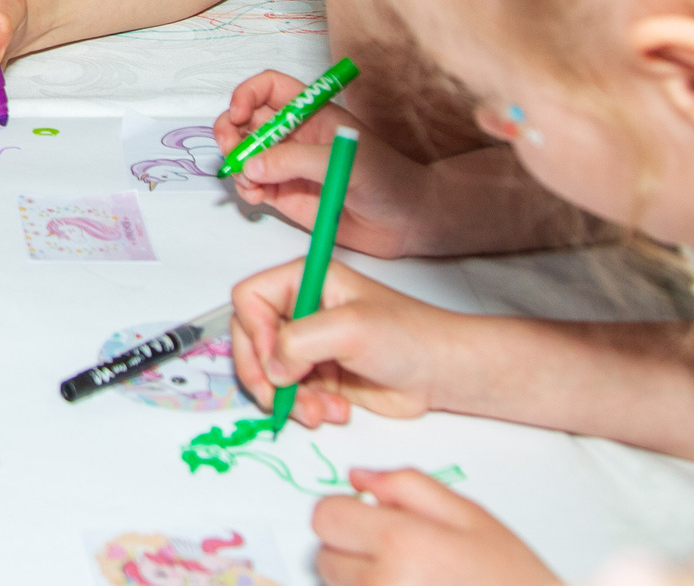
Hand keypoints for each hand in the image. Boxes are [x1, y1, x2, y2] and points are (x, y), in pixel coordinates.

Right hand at [217, 73, 436, 257]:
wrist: (406, 223)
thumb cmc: (388, 180)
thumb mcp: (343, 160)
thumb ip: (295, 161)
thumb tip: (252, 165)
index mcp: (312, 113)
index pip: (270, 88)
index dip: (248, 94)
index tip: (239, 113)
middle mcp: (295, 135)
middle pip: (248, 120)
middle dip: (230, 130)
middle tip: (230, 149)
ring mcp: (288, 165)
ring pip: (245, 153)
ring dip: (236, 162)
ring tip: (248, 180)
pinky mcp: (285, 195)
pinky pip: (252, 185)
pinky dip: (245, 188)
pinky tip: (256, 197)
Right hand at [230, 259, 461, 426]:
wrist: (444, 372)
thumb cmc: (409, 336)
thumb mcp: (350, 328)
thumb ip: (299, 342)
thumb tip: (272, 370)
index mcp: (304, 281)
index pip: (250, 298)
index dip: (254, 332)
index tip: (275, 361)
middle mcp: (302, 310)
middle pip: (251, 340)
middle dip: (263, 375)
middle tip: (277, 398)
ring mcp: (310, 345)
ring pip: (270, 375)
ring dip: (289, 399)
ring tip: (318, 412)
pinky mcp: (321, 376)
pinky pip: (292, 395)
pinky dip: (306, 408)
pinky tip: (336, 411)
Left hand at [311, 469, 558, 585]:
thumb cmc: (510, 579)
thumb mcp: (469, 516)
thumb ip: (406, 485)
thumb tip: (357, 477)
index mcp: (402, 544)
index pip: (325, 517)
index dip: (346, 513)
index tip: (371, 521)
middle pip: (325, 555)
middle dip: (352, 551)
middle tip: (403, 559)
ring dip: (362, 583)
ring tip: (413, 583)